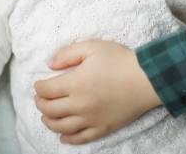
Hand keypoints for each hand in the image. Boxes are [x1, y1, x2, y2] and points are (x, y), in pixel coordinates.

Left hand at [34, 40, 161, 144]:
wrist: (147, 78)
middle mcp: (79, 104)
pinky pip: (80, 138)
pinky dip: (68, 139)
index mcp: (75, 83)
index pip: (46, 90)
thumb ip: (68, 53)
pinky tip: (63, 136)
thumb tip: (50, 64)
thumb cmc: (120, 60)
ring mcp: (90, 119)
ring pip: (60, 127)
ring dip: (49, 122)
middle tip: (40, 99)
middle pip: (50, 110)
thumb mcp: (92, 47)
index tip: (39, 84)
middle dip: (40, 104)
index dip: (38, 87)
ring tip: (46, 117)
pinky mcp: (102, 128)